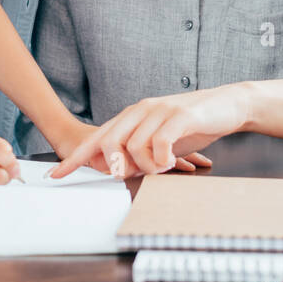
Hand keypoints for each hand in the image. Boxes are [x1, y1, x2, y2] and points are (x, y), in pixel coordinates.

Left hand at [49, 118, 210, 178]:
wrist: (228, 105)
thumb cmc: (192, 125)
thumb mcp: (161, 141)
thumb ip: (139, 153)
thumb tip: (120, 172)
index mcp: (133, 115)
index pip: (97, 138)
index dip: (76, 158)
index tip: (55, 176)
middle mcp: (141, 110)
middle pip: (109, 142)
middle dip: (116, 166)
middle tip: (132, 175)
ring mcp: (159, 111)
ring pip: (133, 146)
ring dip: (147, 166)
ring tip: (163, 167)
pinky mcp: (179, 116)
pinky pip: (158, 143)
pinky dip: (162, 159)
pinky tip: (172, 161)